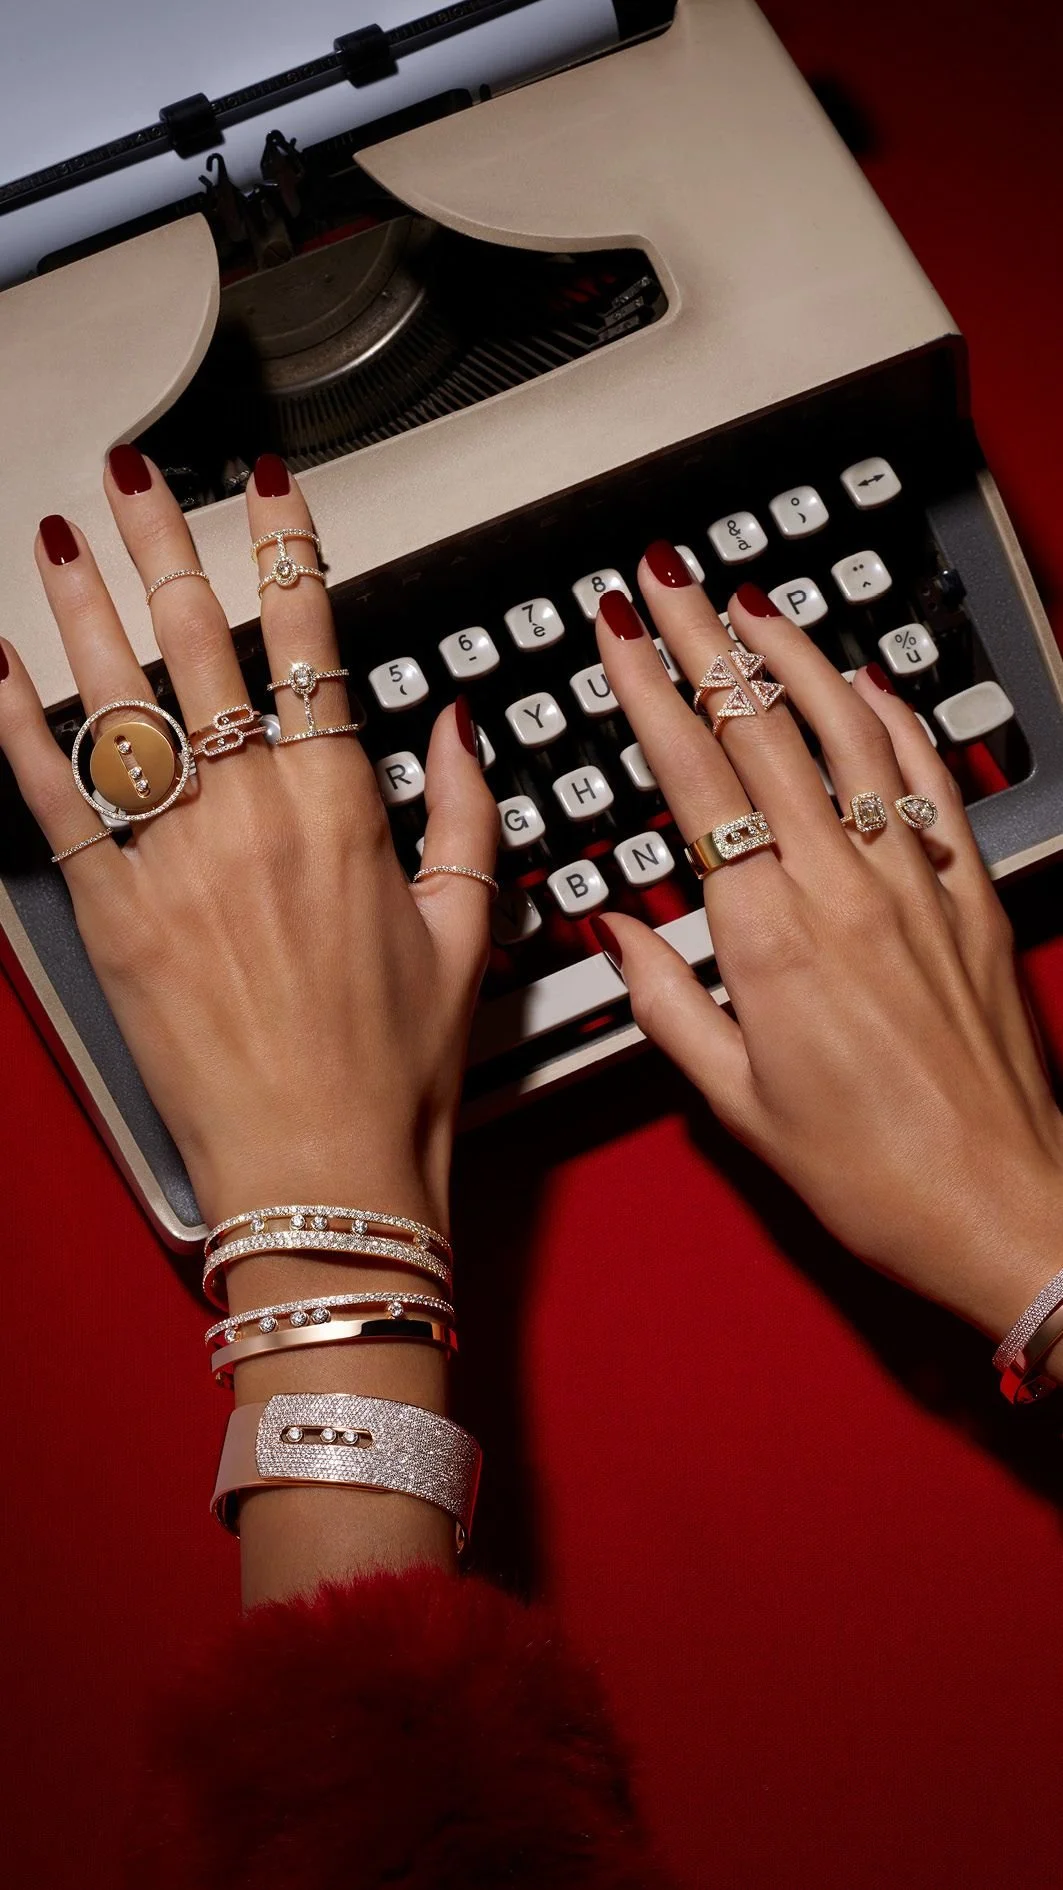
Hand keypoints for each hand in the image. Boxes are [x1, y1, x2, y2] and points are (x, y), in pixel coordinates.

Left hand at [0, 455, 497, 1235]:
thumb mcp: (466, 933)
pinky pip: (54, 799)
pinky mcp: (113, 913)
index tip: (267, 484)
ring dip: (85, 608)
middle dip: (164, 542)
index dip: (287, 548)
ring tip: (61, 535)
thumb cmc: (393, 1070)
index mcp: (343, 810)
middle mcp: (251, 814)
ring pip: (119, 701)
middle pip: (198, 644)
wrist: (321, 1170)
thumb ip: (468, 815)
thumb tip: (458, 726)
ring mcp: (173, 859)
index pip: (309, 644)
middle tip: (132, 472)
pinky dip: (19, 728)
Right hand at [592, 558, 1062, 1339]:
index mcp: (768, 938)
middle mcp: (842, 889)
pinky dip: (890, 717)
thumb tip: (611, 927)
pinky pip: (926, 777)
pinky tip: (864, 682)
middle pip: (759, 728)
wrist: (998, 1204)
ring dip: (794, 653)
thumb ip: (665, 999)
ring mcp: (914, 881)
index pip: (693, 778)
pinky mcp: (970, 893)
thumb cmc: (870, 1172)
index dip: (648, 691)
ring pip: (847, 731)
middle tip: (664, 577)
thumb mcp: (734, 1102)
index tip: (619, 632)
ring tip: (750, 602)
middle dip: (700, 638)